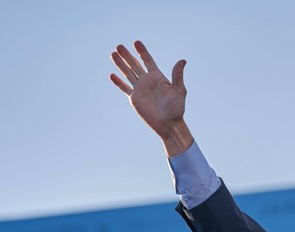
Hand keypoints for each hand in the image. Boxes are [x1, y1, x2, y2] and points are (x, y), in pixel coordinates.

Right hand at [110, 41, 192, 156]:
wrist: (169, 125)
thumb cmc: (176, 109)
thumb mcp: (179, 91)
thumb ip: (177, 76)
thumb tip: (182, 60)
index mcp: (158, 78)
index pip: (148, 61)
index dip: (142, 52)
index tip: (136, 42)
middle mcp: (147, 81)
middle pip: (135, 65)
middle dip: (127, 55)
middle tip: (119, 46)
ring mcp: (140, 89)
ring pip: (128, 73)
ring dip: (120, 64)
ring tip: (113, 54)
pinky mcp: (134, 99)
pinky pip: (124, 88)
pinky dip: (118, 82)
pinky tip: (112, 75)